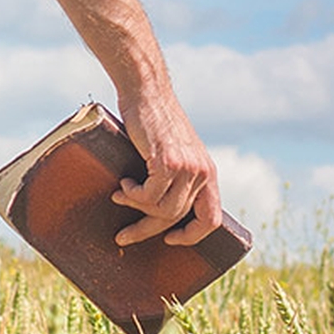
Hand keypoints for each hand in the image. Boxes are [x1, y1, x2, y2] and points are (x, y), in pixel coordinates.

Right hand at [111, 93, 220, 245]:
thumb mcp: (175, 153)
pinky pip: (148, 196)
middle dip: (147, 230)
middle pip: (176, 217)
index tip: (170, 240)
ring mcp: (187, 168)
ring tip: (121, 195)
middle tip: (124, 237)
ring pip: (162, 210)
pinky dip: (132, 195)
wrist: (147, 93)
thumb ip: (177, 178)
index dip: (192, 236)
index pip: (211, 219)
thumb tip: (156, 212)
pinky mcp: (168, 162)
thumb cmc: (154, 124)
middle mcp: (202, 173)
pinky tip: (124, 183)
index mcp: (208, 174)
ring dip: (136, 208)